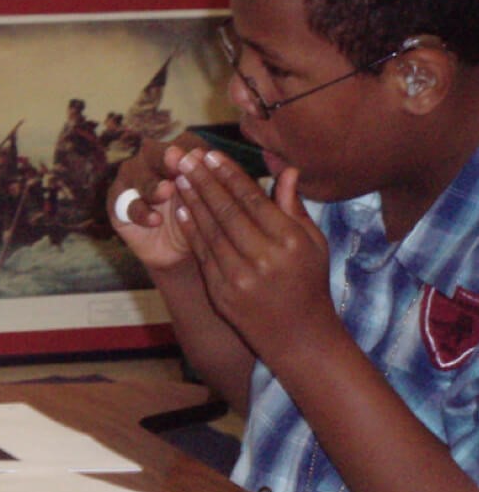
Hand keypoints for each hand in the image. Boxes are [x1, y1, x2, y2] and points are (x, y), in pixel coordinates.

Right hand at [106, 134, 204, 270]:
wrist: (179, 252)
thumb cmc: (200, 219)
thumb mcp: (211, 202)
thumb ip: (209, 180)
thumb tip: (204, 156)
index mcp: (178, 153)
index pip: (184, 143)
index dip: (194, 151)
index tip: (207, 160)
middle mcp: (151, 159)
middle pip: (155, 152)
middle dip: (167, 158)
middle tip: (178, 161)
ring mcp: (131, 178)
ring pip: (137, 174)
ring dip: (153, 184)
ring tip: (166, 192)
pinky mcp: (117, 202)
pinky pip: (127, 204)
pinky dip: (142, 212)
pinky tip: (155, 220)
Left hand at [170, 147, 337, 365]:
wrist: (299, 337)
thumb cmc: (309, 282)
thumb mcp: (313, 243)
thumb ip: (294, 206)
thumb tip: (287, 169)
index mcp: (288, 241)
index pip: (251, 199)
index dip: (229, 174)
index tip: (211, 154)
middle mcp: (263, 258)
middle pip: (226, 211)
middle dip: (203, 181)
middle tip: (184, 158)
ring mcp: (239, 278)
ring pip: (210, 230)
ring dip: (192, 201)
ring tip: (178, 177)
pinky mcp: (221, 293)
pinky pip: (201, 254)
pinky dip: (191, 230)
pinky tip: (181, 209)